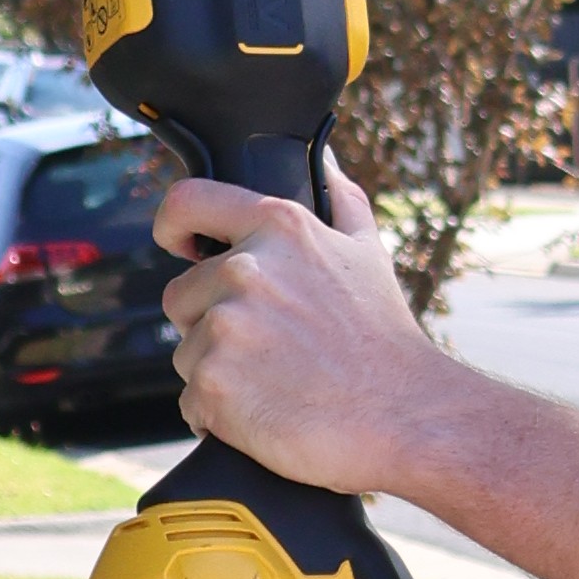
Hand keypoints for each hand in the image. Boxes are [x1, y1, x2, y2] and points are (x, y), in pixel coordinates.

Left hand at [159, 157, 442, 489]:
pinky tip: (267, 413)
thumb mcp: (368, 253)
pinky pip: (192, 403)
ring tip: (276, 384)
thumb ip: (338, 199)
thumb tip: (323, 161)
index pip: (186, 202)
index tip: (179, 245)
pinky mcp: (213, 385)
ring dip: (219, 372)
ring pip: (188, 352)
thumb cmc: (384, 340)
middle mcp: (245, 270)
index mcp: (279, 229)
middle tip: (270, 349)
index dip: (173, 226)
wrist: (405, 417)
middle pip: (183, 296)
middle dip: (212, 323)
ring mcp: (225, 328)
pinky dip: (219, 416)